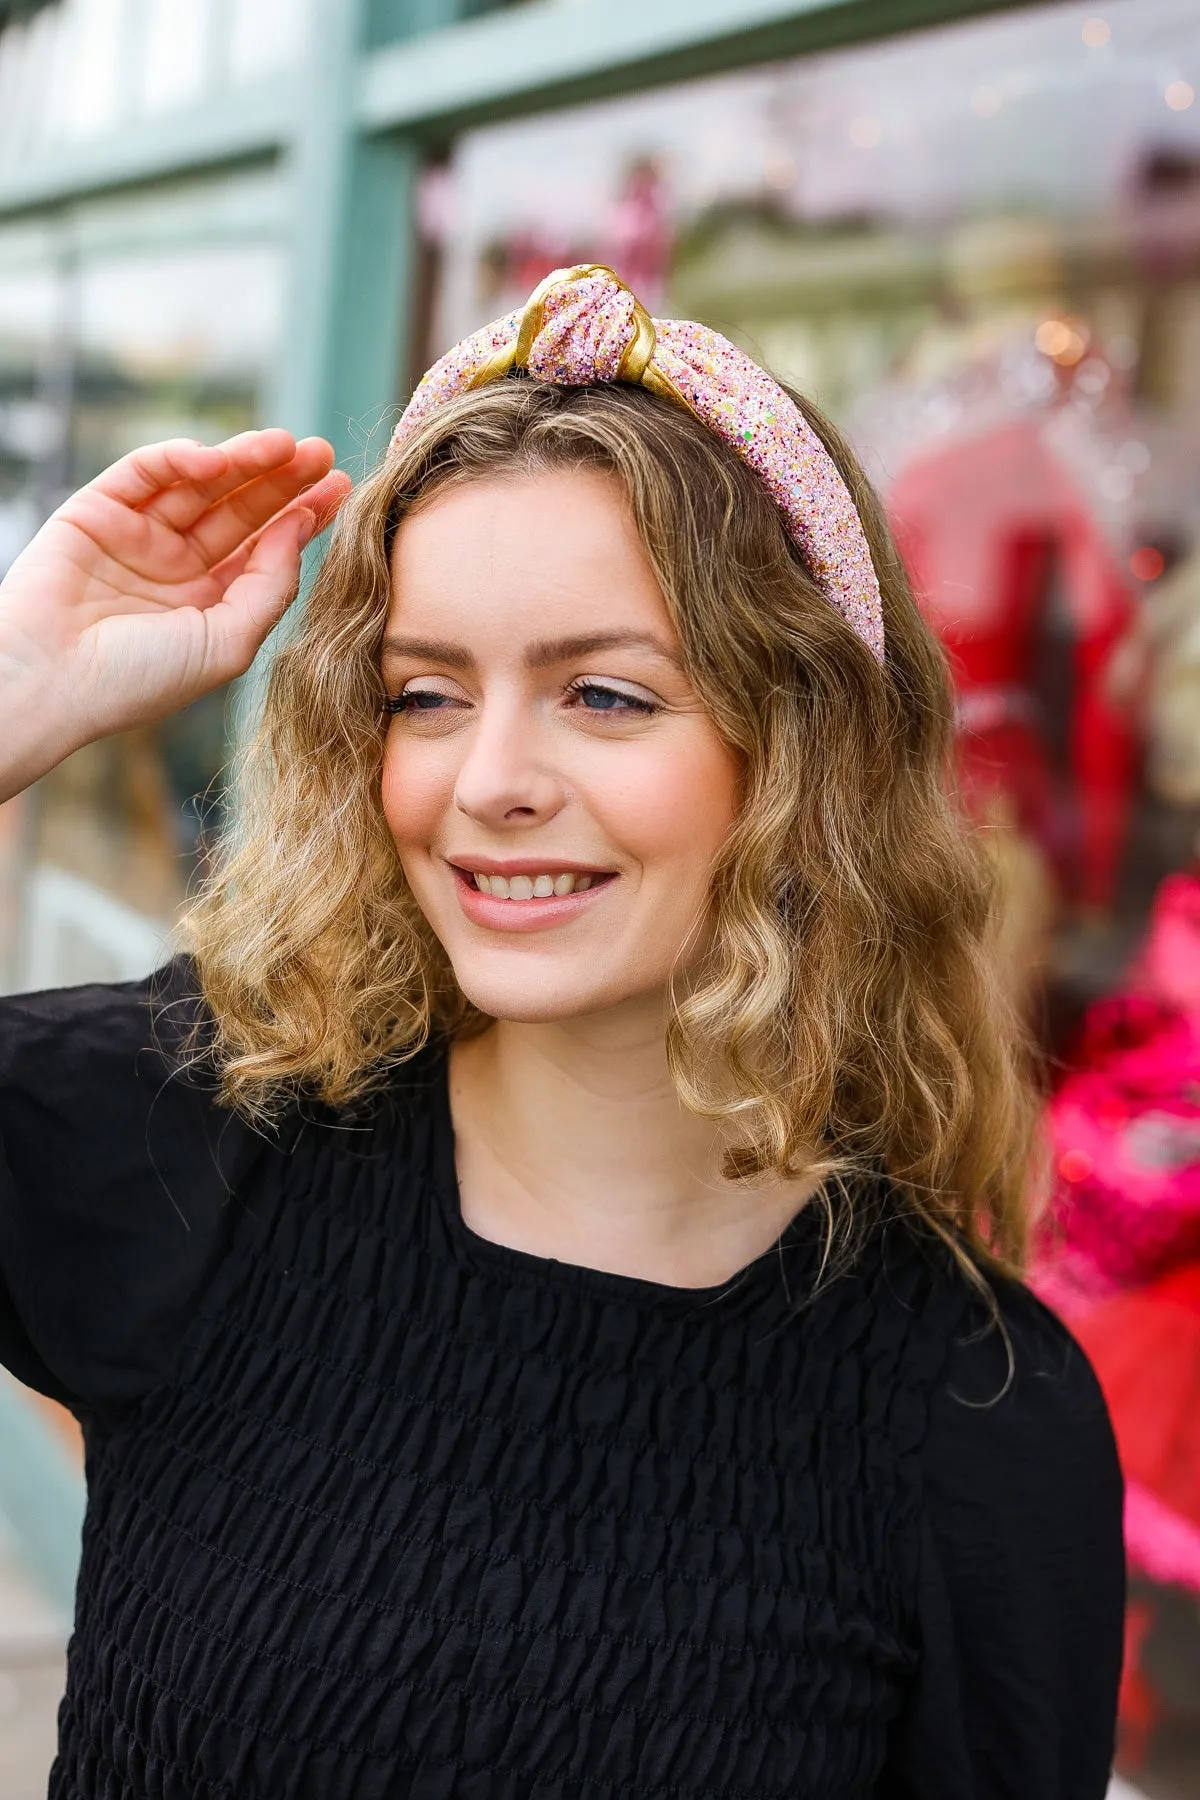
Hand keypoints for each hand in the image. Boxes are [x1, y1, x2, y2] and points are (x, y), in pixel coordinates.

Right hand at [0, 429, 351, 801]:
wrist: (50, 683)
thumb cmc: (139, 679)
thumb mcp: (229, 641)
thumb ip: (271, 584)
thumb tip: (302, 525)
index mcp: (211, 604)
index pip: (266, 548)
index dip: (303, 516)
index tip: (341, 487)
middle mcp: (177, 567)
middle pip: (241, 510)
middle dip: (282, 480)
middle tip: (322, 451)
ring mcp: (138, 536)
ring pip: (200, 485)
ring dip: (243, 460)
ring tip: (285, 445)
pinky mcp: (97, 510)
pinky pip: (145, 472)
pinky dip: (181, 459)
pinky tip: (217, 459)